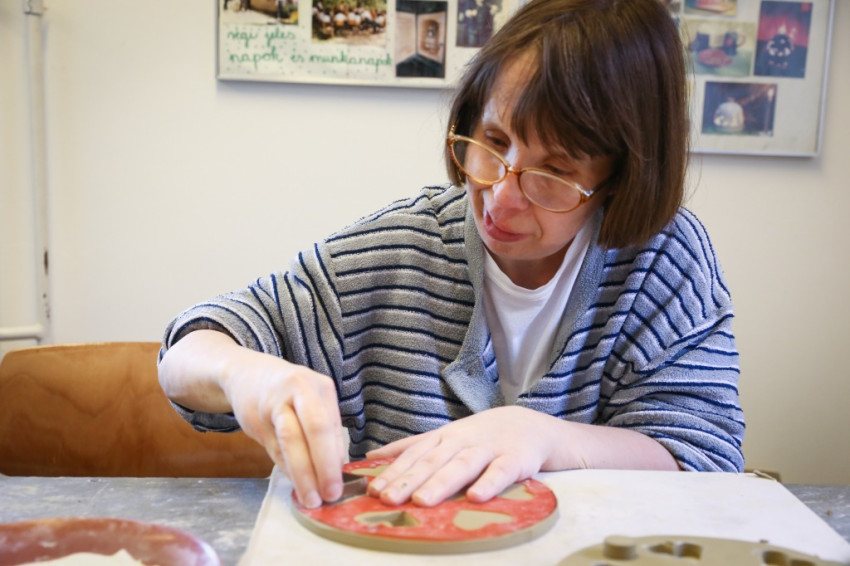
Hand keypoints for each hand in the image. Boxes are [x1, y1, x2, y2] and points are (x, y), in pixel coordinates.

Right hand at [220, 352, 345, 508]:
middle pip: (316, 429)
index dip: (337, 460)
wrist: (245, 374)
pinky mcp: (255, 417)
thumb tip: (337, 471)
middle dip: (324, 466)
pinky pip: (274, 447)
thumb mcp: (312, 402)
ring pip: (291, 440)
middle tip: (330, 495)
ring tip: (311, 499)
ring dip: (303, 474)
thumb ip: (325, 431)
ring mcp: (275, 402)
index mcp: (321, 387)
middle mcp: (300, 390)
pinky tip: (294, 484)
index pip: (333, 427)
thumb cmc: (288, 393)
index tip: (342, 486)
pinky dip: (286, 468)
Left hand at [364, 406, 563, 506]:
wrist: (529, 424)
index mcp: (443, 437)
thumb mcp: (444, 436)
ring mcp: (488, 449)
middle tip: (388, 499)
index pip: (414, 455)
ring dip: (441, 483)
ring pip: (462, 466)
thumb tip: (371, 457)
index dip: (394, 472)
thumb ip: (410, 447)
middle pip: (433, 461)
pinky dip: (488, 483)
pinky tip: (475, 497)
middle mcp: (462, 441)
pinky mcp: (514, 459)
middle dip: (409, 480)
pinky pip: (500, 472)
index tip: (374, 490)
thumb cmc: (480, 435)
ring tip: (421, 501)